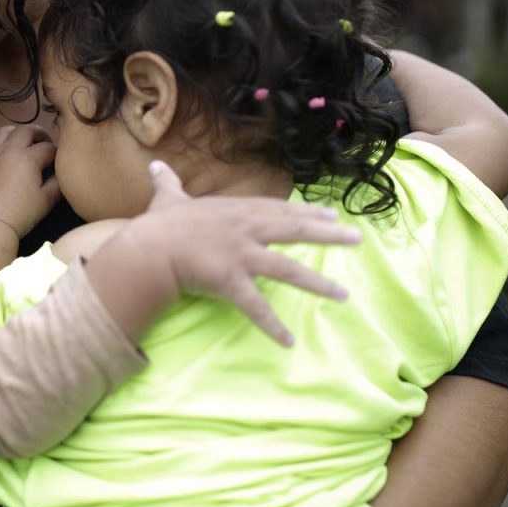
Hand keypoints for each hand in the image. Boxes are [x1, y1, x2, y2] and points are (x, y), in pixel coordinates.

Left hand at [0, 123, 59, 239]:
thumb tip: (62, 174)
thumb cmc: (19, 216)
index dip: (57, 152)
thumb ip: (57, 184)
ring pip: (0, 132)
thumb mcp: (46, 201)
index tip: (60, 159)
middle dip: (39, 133)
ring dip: (13, 133)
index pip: (48, 148)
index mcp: (27, 158)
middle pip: (25, 130)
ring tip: (20, 141)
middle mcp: (7, 151)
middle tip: (45, 141)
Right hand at [128, 161, 360, 345]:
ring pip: (288, 270)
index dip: (308, 212)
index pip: (280, 210)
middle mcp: (247, 230)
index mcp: (237, 211)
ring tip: (343, 296)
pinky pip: (256, 308)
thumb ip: (168, 182)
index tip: (332, 215)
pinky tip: (288, 341)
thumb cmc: (160, 224)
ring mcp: (242, 256)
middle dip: (329, 235)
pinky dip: (272, 326)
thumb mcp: (168, 197)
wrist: (149, 248)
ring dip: (317, 284)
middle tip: (357, 239)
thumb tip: (155, 165)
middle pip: (296, 231)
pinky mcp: (232, 282)